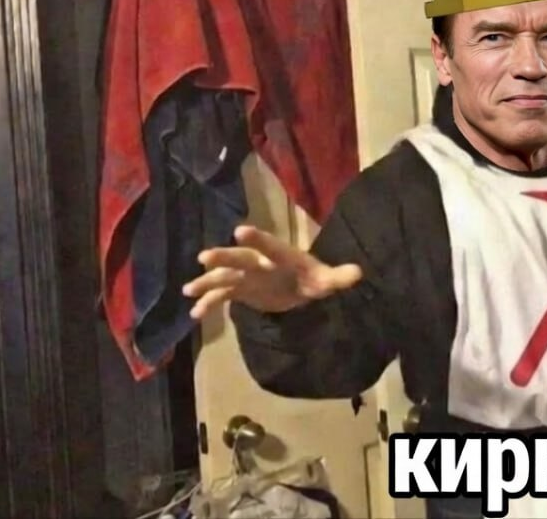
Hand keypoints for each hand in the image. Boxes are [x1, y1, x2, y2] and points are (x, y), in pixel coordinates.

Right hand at [182, 225, 362, 318]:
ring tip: (189, 290)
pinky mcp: (240, 291)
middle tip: (205, 257)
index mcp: (280, 256)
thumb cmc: (312, 278)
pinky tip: (195, 314)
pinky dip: (209, 303)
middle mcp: (259, 263)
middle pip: (240, 258)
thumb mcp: (326, 280)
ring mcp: (247, 277)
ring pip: (225, 276)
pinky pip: (221, 296)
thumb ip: (339, 277)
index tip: (240, 231)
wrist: (299, 286)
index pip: (269, 245)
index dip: (256, 238)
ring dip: (207, 281)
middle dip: (224, 257)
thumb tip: (358, 273)